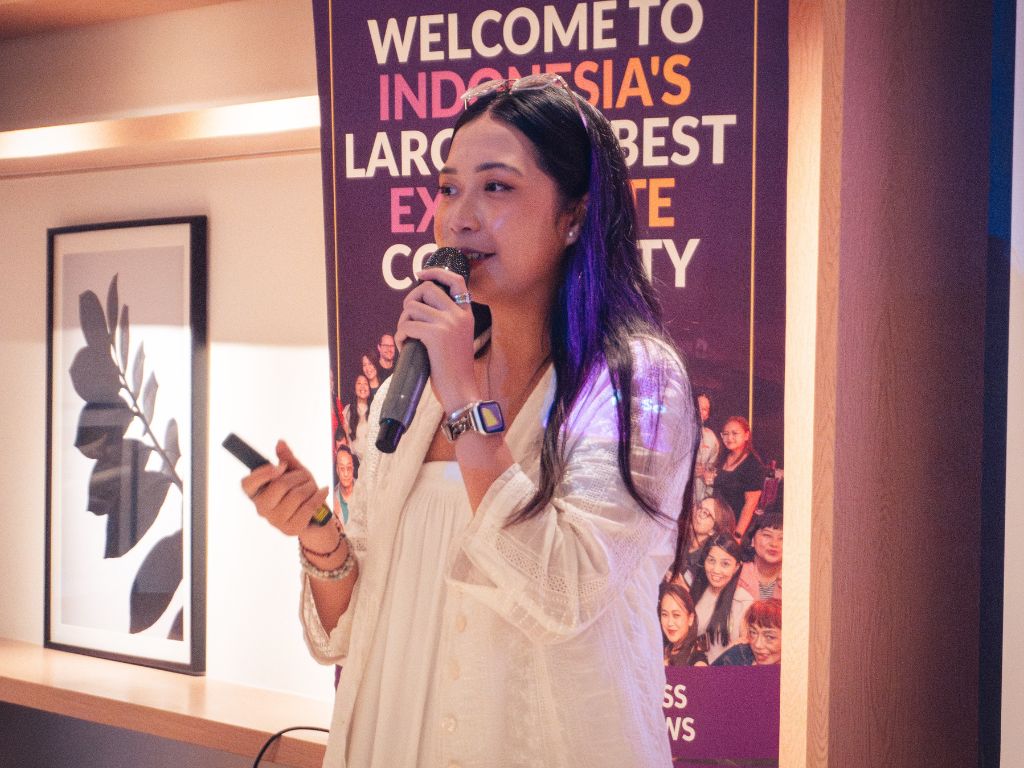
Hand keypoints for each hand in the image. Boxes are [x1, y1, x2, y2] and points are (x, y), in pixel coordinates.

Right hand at [240, 440, 333, 545]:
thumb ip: (286, 459)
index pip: (247, 484)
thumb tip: (280, 442)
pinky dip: (319, 496)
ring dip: (310, 486)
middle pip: (279, 485)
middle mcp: (261, 509)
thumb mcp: (295, 472)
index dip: (263, 473)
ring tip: (313, 487)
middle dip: (298, 477)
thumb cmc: (301, 491)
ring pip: (296, 495)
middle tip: (304, 477)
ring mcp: (275, 521)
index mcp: (257, 493)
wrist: (316, 516)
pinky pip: (308, 507)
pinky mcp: (291, 529)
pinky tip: (322, 492)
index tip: (281, 467)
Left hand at [395, 266, 480, 412]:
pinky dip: (399, 336)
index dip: (436, 273)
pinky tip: (403, 346)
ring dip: (402, 321)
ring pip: (413, 307)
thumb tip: (418, 309)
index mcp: (466, 314)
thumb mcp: (456, 339)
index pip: (456, 281)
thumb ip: (445, 322)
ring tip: (405, 337)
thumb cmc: (455, 370)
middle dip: (410, 300)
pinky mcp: (435, 335)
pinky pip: (407, 326)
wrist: (461, 390)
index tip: (421, 274)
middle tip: (406, 317)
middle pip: (427, 289)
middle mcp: (458, 315)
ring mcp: (448, 323)